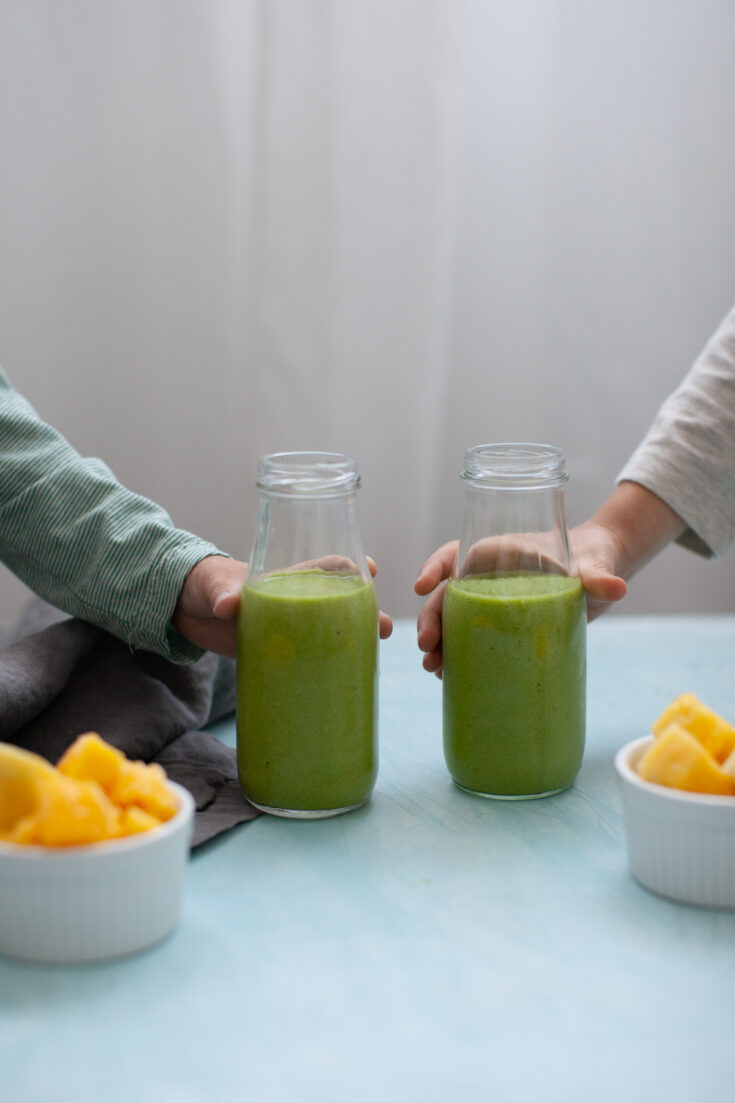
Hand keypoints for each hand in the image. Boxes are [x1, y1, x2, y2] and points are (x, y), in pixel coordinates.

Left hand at [173, 555, 392, 657]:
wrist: (186, 613)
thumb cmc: (205, 585)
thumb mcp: (213, 585)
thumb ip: (221, 592)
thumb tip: (227, 606)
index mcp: (287, 578)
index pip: (328, 566)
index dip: (351, 566)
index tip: (369, 570)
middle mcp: (296, 602)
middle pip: (342, 603)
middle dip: (367, 613)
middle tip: (383, 629)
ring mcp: (290, 629)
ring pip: (333, 632)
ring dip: (357, 642)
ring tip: (375, 660)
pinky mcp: (279, 654)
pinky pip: (310, 660)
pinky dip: (329, 669)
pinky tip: (346, 683)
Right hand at [414, 532, 627, 677]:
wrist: (598, 573)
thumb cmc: (591, 558)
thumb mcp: (592, 565)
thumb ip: (599, 575)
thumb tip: (617, 588)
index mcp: (498, 552)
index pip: (455, 554)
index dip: (434, 568)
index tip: (423, 587)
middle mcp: (486, 576)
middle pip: (446, 595)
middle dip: (431, 619)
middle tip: (428, 646)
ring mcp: (490, 602)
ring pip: (451, 620)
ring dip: (437, 643)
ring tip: (433, 669)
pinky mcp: (499, 625)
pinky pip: (468, 638)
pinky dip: (455, 655)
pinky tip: (448, 677)